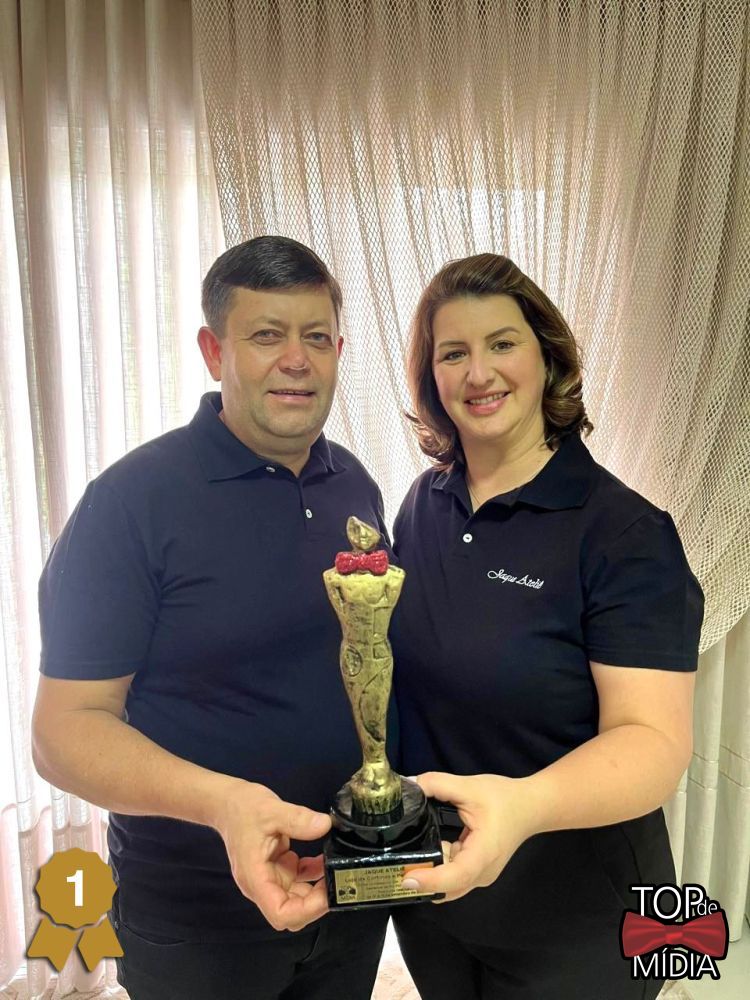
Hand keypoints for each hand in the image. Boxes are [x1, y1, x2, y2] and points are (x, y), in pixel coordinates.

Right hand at [212, 778, 331, 930]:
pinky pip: (298, 879)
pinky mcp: (277, 868)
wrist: (228, 803)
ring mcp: (270, 877)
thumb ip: (298, 819)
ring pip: (297, 898)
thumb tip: (325, 826)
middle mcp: (262, 884)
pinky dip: (313, 874)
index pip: (280, 913)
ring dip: (317, 888)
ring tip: (335, 868)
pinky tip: (323, 858)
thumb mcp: (271, 810)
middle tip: (337, 878)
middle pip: (292, 912)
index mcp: (255, 878)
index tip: (327, 892)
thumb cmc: (243, 808)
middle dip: (316, 901)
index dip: (306, 910)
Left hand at [401, 772, 539, 902]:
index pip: (455, 877)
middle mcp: (482, 873)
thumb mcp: (469, 786)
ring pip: (449, 885)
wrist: (532, 806)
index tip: (406, 878)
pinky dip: (439, 867)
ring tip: (406, 857)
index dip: (430, 880)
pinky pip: (454, 876)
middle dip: (422, 881)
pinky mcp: (479, 871)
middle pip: (448, 888)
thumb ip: (437, 784)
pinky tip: (427, 851)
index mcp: (483, 854)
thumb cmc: (505, 798)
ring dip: (430, 873)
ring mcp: (482, 875)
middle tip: (395, 866)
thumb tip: (407, 784)